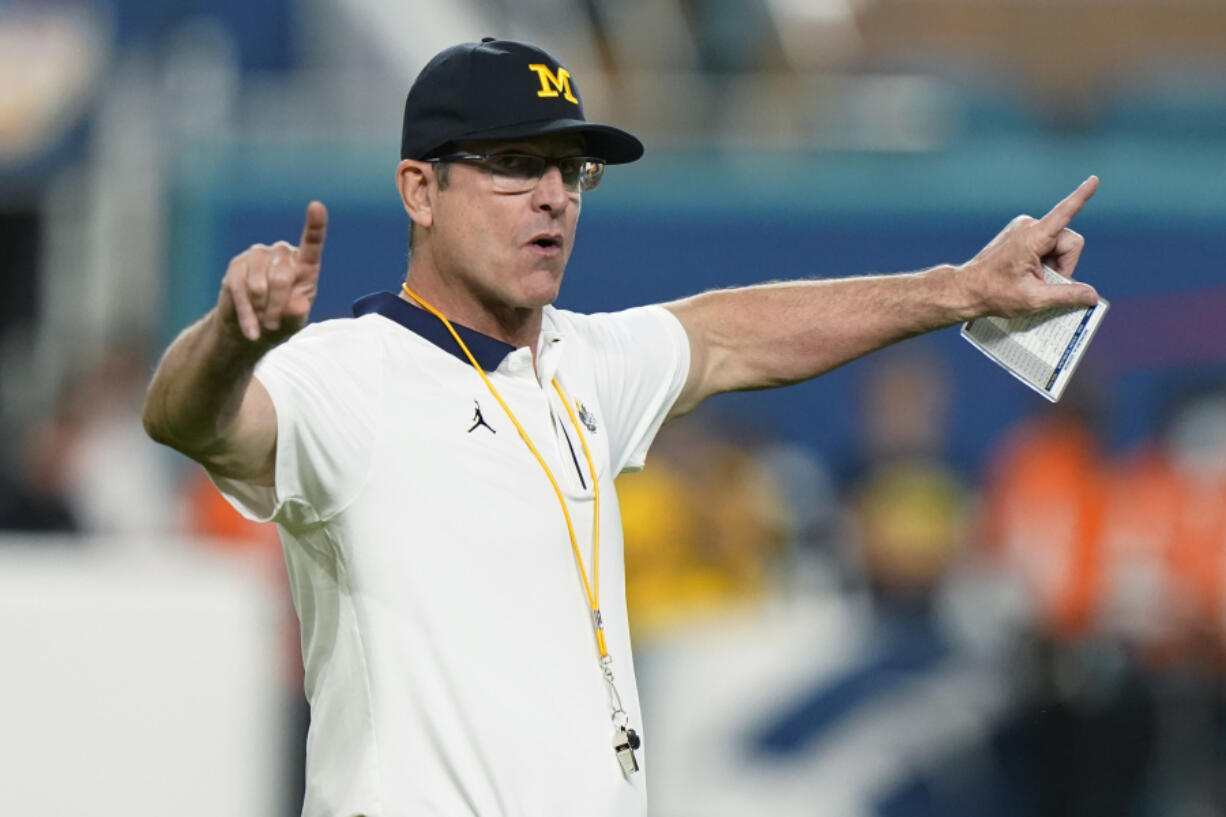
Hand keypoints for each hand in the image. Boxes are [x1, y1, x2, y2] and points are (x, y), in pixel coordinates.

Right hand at [218, 201, 327, 344]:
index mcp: (305, 264)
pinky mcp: (237, 266)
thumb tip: (299, 305)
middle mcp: (282, 253)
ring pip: (259, 285)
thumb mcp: (294, 323)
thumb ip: (298, 315)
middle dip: (277, 307)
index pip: (312, 243)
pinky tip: (251, 330)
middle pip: (282, 278)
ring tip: (264, 321)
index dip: (315, 225)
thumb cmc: (281, 322)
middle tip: (275, 323)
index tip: (316, 206)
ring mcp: (258, 256)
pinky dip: (246, 314)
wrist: (252, 330)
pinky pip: (239, 290)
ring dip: (261, 310)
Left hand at [958, 176, 1099, 317]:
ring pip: (1059, 246)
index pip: (1063, 214)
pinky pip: (1047, 245)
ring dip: (1052, 265)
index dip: (1081, 197)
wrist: (967, 290)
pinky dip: (1044, 261)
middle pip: (1068, 243)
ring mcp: (1024, 228)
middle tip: (1042, 284)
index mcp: (1032, 237)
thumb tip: (1092, 295)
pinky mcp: (1022, 233)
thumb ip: (1066, 295)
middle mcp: (1029, 226)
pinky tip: (1028, 272)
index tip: (1094, 180)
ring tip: (1031, 279)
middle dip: (1062, 266)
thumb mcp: (1034, 299)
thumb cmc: (994, 293)